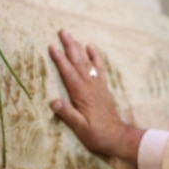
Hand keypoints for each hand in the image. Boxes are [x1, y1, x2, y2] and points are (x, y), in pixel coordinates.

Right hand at [48, 30, 143, 162]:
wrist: (116, 137)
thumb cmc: (96, 134)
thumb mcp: (80, 128)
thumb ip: (67, 114)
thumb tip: (53, 102)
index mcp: (82, 95)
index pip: (68, 73)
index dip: (60, 60)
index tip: (51, 47)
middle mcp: (90, 87)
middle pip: (78, 62)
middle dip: (70, 46)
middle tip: (62, 31)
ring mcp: (97, 86)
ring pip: (87, 62)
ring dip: (79, 48)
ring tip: (72, 36)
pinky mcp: (103, 88)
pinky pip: (99, 68)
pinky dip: (95, 57)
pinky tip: (91, 47)